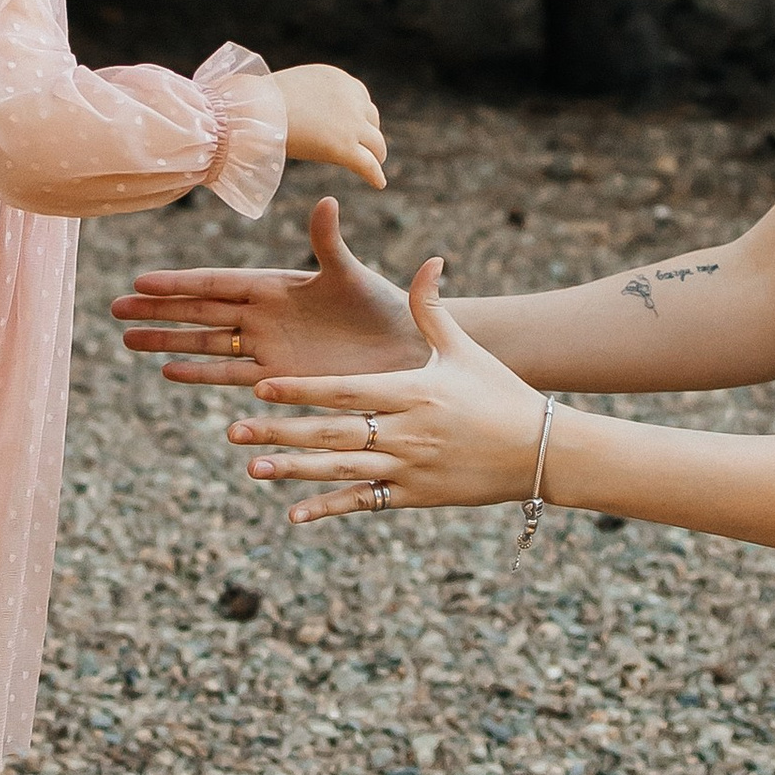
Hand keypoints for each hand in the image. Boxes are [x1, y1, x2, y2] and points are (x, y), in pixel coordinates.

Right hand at [114, 195, 424, 386]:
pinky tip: (170, 372)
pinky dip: (201, 374)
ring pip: (207, 342)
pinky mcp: (281, 376)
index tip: (141, 280)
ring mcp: (269, 347)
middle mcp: (266, 315)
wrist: (405, 349)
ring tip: (128, 340)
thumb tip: (327, 200)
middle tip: (114, 307)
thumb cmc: (384, 305)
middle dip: (158, 309)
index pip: (217, 282)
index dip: (179, 283)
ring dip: (169, 341)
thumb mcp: (353, 274)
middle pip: (201, 310)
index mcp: (277, 284)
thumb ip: (331, 242)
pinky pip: (232, 375)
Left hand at [233, 259, 546, 523]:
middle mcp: (405, 432)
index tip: (261, 387)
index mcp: (412, 391)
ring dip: (293, 470)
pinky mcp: (415, 497)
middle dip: (280, 432)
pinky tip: (293, 514)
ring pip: (340, 470)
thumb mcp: (464, 350)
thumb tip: (429, 261)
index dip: (301, 390)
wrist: (540, 451)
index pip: (344, 391)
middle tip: (234, 430)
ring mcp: (409, 468)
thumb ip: (433, 310)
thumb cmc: (500, 393)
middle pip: (331, 432)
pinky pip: (363, 502)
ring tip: (251, 467)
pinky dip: (328, 508)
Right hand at [269, 62, 386, 189]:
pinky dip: (375, 175)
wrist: (255, 110)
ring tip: (373, 165)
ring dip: (375, 154)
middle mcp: (350, 97)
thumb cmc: (259, 100)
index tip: (353, 127)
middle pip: (371, 118)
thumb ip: (305, 98)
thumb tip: (294, 109)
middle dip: (367, 133)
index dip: (358, 115)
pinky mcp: (344, 147)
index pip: (359, 97)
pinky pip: (368, 165)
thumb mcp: (291, 88)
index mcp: (337, 78)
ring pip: (375, 143)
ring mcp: (350, 123)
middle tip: (363, 147)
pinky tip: (378, 183)